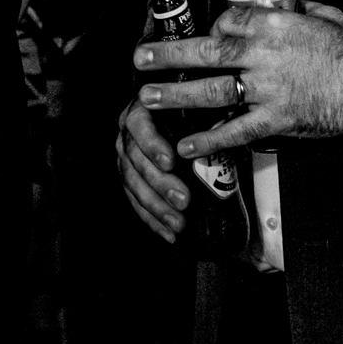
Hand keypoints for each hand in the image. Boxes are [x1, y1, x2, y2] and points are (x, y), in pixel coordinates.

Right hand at [115, 99, 191, 243]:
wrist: (184, 120)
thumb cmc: (194, 112)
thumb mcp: (200, 109)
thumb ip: (203, 118)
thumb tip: (216, 135)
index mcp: (141, 110)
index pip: (139, 125)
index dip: (152, 144)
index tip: (170, 162)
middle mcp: (128, 134)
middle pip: (136, 160)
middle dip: (160, 183)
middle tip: (184, 200)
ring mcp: (126, 158)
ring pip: (134, 184)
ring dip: (156, 207)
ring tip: (178, 223)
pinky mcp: (130, 179)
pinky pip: (135, 202)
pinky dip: (152, 220)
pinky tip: (168, 234)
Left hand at [135, 0, 342, 158]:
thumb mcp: (326, 14)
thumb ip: (300, 9)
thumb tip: (288, 4)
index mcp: (273, 24)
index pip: (228, 19)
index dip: (213, 26)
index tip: (208, 35)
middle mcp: (262, 54)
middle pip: (206, 51)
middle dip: (169, 55)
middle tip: (141, 58)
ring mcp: (266, 89)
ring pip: (212, 90)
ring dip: (176, 95)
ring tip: (147, 98)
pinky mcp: (275, 119)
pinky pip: (236, 131)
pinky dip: (209, 140)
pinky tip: (186, 146)